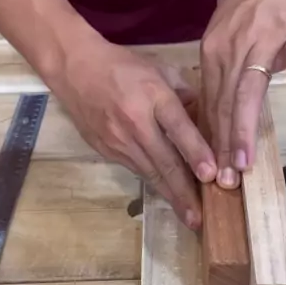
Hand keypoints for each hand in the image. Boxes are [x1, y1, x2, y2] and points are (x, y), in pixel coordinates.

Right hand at [47, 22, 216, 228]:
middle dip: (184, 192)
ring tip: (189, 217)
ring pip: (150, 173)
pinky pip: (137, 170)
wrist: (74, 69)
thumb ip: (185, 95)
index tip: (211, 175)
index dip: (196, 152)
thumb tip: (208, 122)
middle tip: (201, 218)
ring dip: (171, 196)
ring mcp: (118, 140)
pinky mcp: (107, 151)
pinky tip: (169, 196)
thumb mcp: (160, 69)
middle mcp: (136, 122)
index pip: (178, 128)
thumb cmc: (122, 66)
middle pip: (164, 161)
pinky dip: (155, 184)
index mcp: (153, 95)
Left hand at [201, 0, 285, 188]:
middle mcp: (233, 50)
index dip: (210, 140)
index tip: (210, 172)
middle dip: (223, 145)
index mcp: (214, 54)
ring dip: (246, 127)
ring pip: (251, 89)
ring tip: (245, 161)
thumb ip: (222, 74)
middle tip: (225, 181)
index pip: (210, 104)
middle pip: (225, 104)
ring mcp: (264, 42)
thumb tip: (216, 115)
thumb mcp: (225, 37)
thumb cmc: (252, 5)